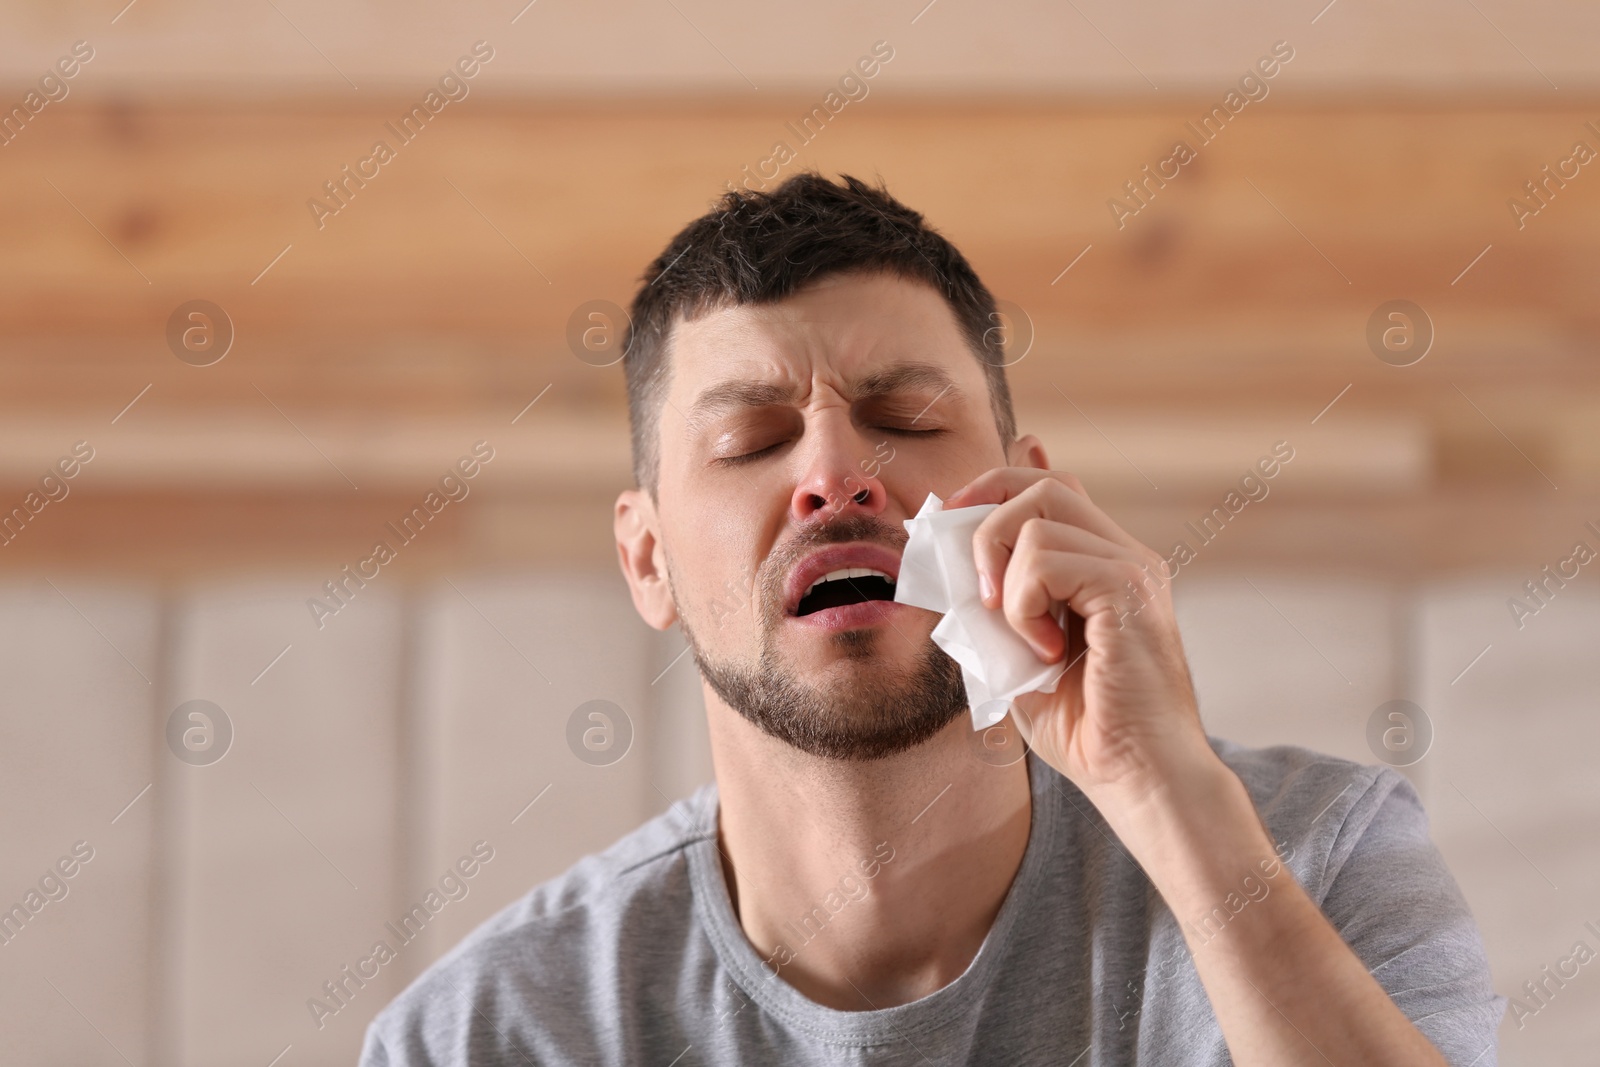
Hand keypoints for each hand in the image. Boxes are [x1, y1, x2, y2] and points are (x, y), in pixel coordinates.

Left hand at [944, 469, 1215, 803]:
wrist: (1138, 779)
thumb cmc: (1085, 730)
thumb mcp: (1016, 657)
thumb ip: (991, 608)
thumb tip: (945, 564)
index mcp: (1103, 565)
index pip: (1048, 488)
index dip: (991, 492)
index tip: (950, 527)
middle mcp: (1124, 555)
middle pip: (1042, 485)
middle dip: (986, 524)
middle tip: (978, 593)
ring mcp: (1132, 567)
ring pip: (1036, 517)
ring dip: (1005, 580)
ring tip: (1026, 638)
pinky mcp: (1129, 589)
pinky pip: (1045, 561)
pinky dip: (1024, 605)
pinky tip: (1046, 650)